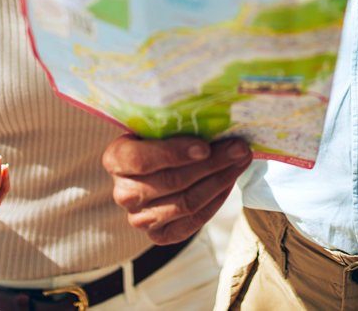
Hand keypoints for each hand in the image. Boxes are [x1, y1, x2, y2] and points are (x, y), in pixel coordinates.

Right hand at [103, 133, 252, 244]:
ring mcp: (139, 218)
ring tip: (241, 161)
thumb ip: (176, 124)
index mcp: (116, 159)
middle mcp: (123, 192)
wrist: (155, 168)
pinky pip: (193, 221)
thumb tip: (217, 122)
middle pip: (172, 181)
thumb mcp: (158, 126)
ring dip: (220, 180)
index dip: (173, 153)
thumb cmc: (160, 139)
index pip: (141, 159)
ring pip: (186, 202)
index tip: (205, 147)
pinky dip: (216, 201)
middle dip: (212, 163)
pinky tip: (230, 182)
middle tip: (239, 148)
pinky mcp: (159, 236)